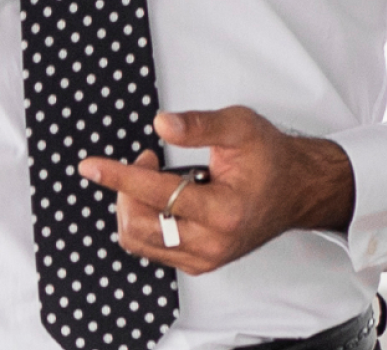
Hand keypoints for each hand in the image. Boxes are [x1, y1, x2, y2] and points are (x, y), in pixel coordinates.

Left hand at [75, 106, 354, 274]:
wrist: (296, 190)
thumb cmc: (270, 158)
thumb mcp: (241, 128)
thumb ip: (200, 125)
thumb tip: (161, 123)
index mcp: (225, 212)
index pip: (158, 195)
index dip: (120, 177)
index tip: (89, 166)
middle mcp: (213, 244)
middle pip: (139, 223)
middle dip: (128, 187)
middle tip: (148, 157)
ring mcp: (205, 259)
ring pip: (139, 240)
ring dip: (133, 204)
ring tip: (157, 175)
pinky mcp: (199, 263)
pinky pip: (151, 246)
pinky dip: (144, 219)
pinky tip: (163, 196)